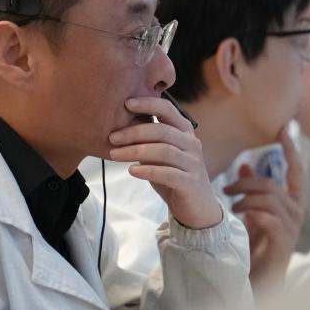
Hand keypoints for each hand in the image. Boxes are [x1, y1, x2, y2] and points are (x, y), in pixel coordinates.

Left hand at [109, 97, 221, 229]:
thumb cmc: (174, 175)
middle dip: (133, 132)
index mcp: (184, 131)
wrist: (197, 207)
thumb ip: (149, 139)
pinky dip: (147, 170)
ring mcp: (193, 163)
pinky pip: (167, 173)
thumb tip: (120, 126)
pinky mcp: (190, 183)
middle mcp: (192, 143)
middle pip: (161, 131)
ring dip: (135, 151)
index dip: (148, 103)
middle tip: (112, 138)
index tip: (126, 103)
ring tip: (115, 155)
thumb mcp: (161, 154)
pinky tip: (132, 170)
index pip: (168, 109)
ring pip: (163, 151)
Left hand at [222, 128, 304, 292]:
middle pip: (272, 184)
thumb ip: (253, 189)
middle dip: (247, 181)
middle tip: (226, 187)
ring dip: (244, 197)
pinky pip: (267, 215)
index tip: (284, 128)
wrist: (259, 279)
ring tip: (230, 204)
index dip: (291, 149)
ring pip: (269, 197)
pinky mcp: (284, 239)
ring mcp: (293, 225)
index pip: (296, 169)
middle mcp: (297, 211)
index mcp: (293, 201)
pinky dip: (250, 211)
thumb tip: (244, 164)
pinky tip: (237, 215)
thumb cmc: (258, 245)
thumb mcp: (254, 212)